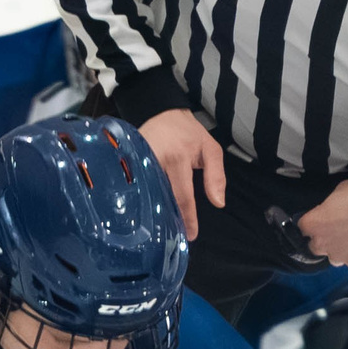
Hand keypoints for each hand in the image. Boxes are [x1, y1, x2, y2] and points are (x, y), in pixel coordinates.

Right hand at [139, 109, 224, 240]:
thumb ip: (217, 175)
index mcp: (178, 157)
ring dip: (154, 212)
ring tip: (161, 231)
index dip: (187, 218)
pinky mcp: (128, 161)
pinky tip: (146, 212)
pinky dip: (142, 199)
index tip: (190, 235)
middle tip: (175, 238)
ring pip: (147, 193)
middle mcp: (156, 159)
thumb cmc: (188, 132)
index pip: (183, 195)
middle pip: (161, 198)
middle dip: (169, 219)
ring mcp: (138, 161)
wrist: (162, 110)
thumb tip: (218, 202)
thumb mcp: (210, 149)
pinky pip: (136, 185)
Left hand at [297, 178, 347, 268]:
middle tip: (338, 229)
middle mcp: (322, 245)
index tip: (321, 218)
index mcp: (313, 224)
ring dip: (340, 249)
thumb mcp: (338, 192)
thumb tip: (328, 213)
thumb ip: (327, 208)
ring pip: (335, 256)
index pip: (302, 227)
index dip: (312, 222)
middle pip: (315, 246)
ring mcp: (340, 257)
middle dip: (323, 239)